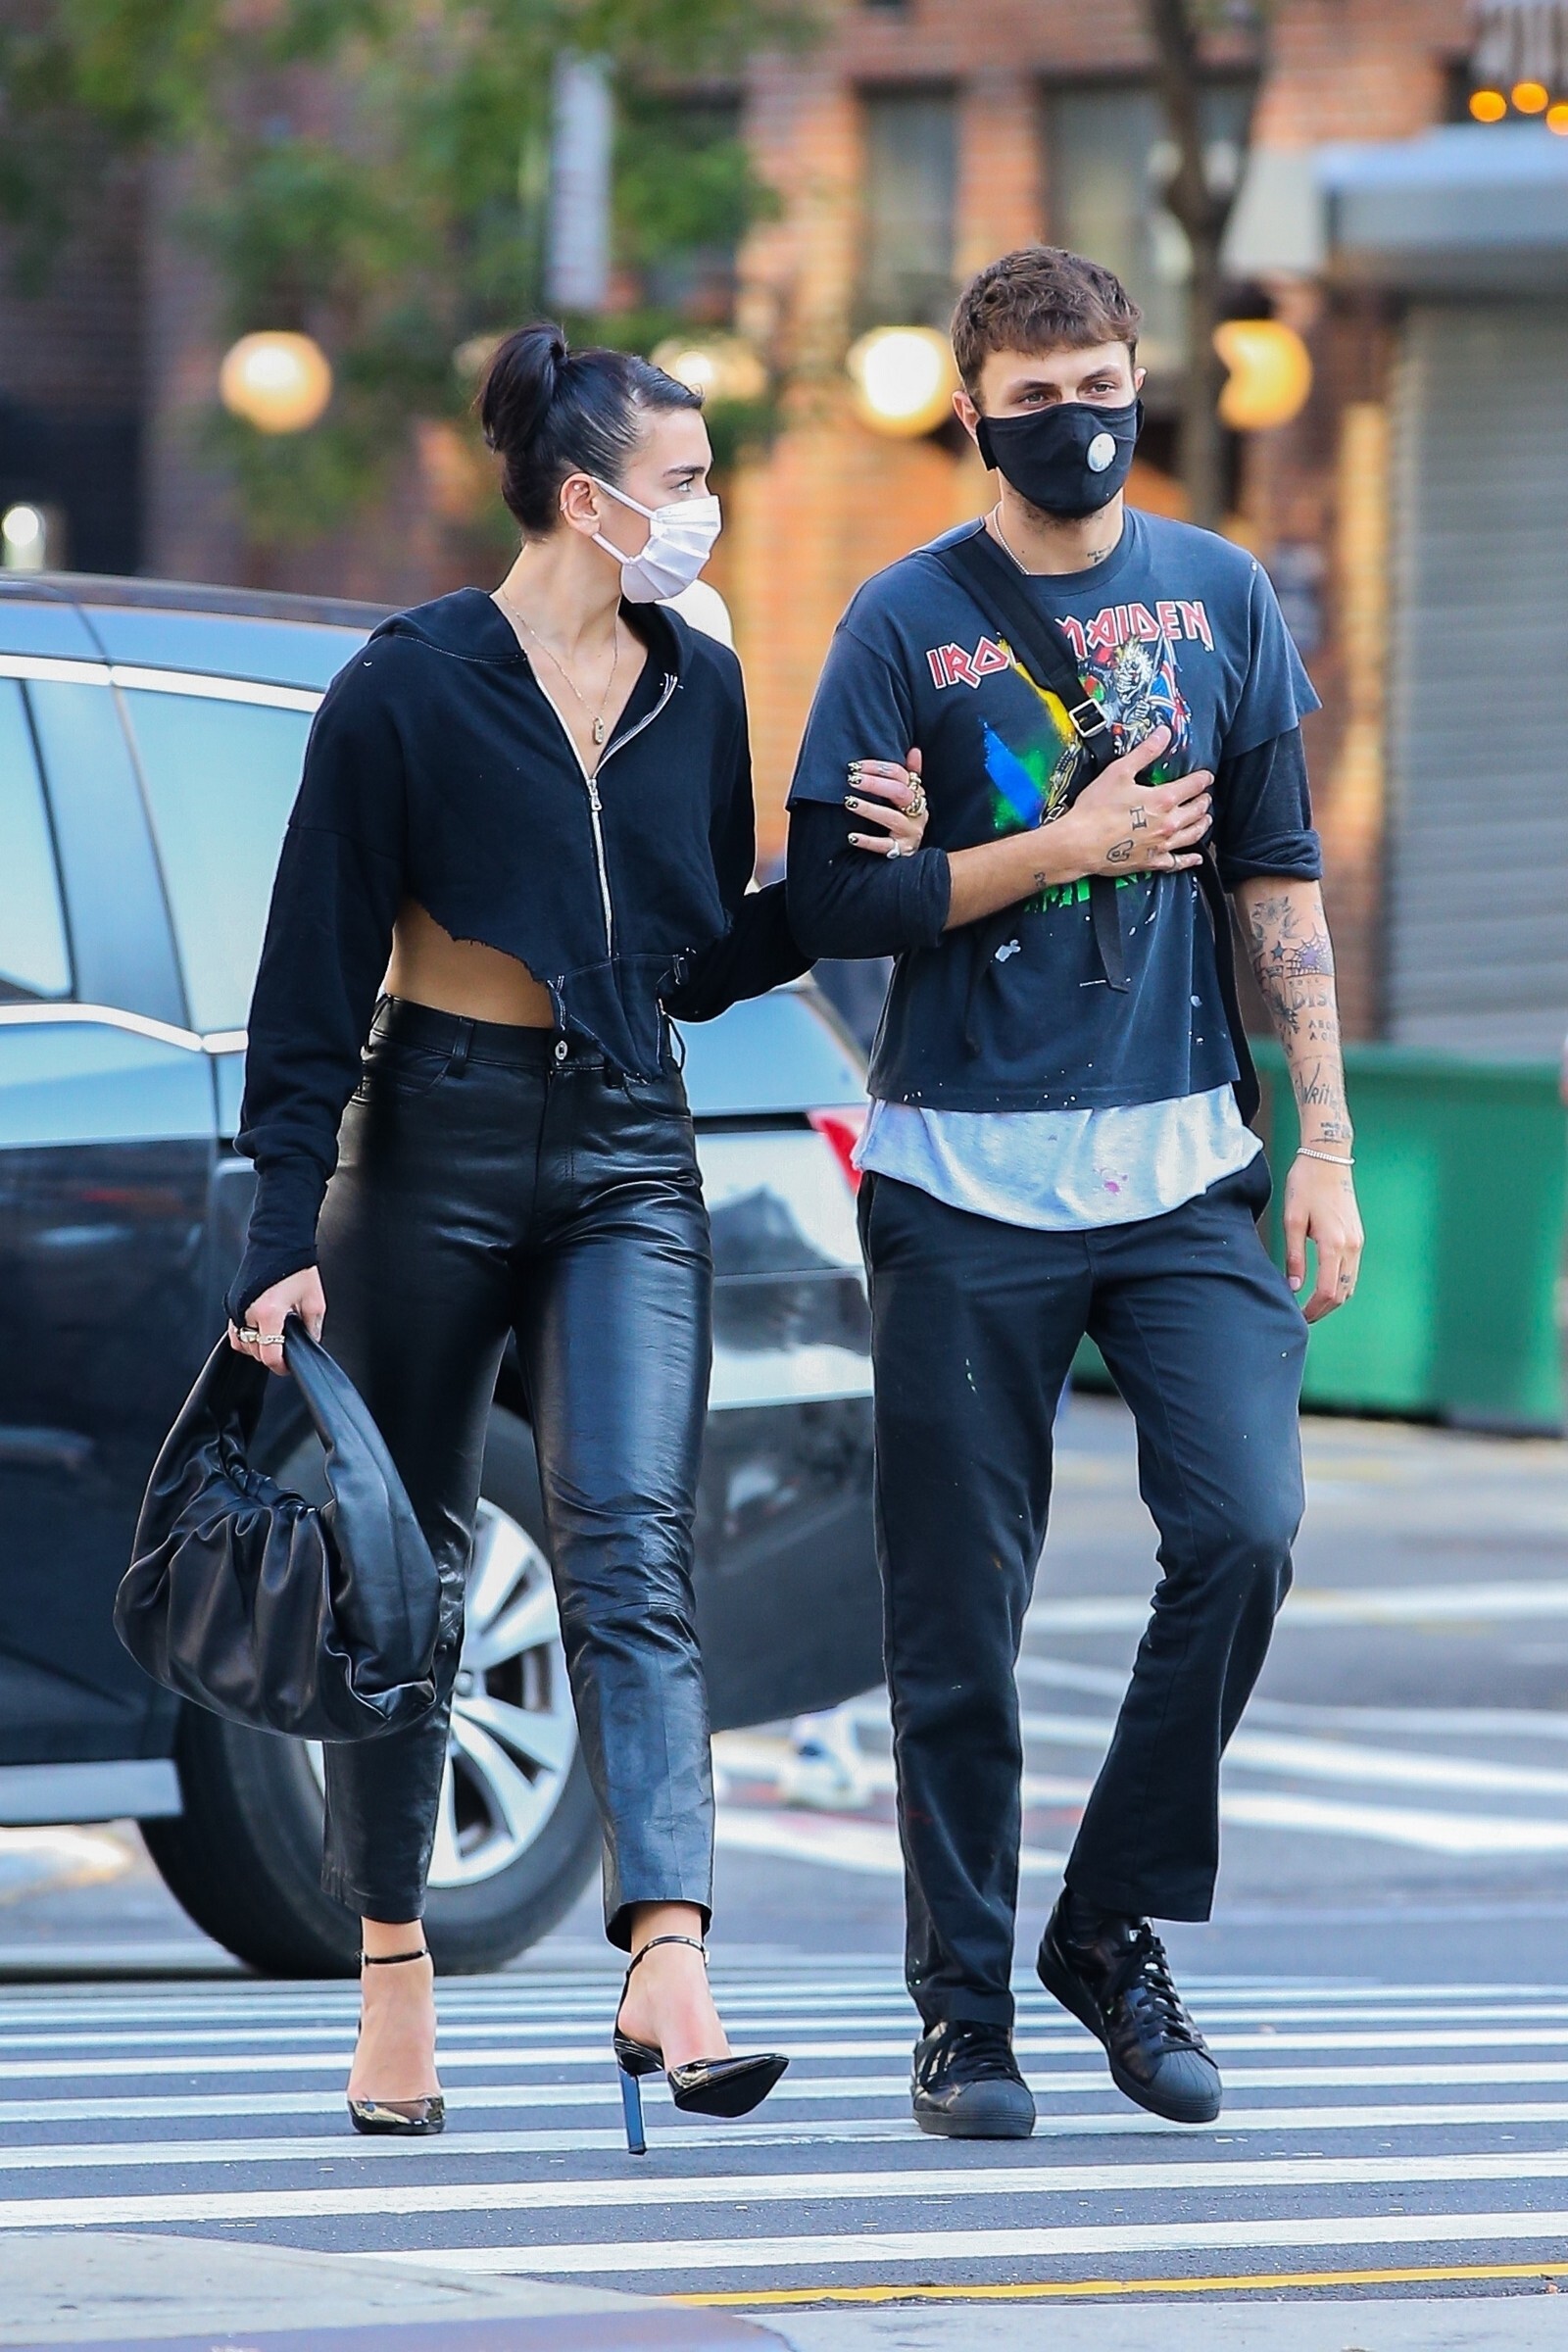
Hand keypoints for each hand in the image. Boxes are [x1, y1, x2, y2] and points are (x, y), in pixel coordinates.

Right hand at [228, 1266, 326, 1376]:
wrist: (278, 1242)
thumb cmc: (297, 1267)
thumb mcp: (314, 1301)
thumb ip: (312, 1328)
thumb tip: (309, 1343)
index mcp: (269, 1312)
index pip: (269, 1355)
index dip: (281, 1366)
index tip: (288, 1366)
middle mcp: (247, 1311)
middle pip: (255, 1351)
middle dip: (271, 1354)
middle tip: (286, 1348)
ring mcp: (236, 1307)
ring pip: (241, 1343)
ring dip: (256, 1346)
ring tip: (274, 1339)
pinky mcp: (232, 1302)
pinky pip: (234, 1330)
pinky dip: (245, 1335)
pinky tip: (261, 1330)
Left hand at [844, 747, 927, 857]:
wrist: (916, 855)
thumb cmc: (907, 819)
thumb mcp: (910, 797)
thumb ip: (910, 774)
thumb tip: (915, 750)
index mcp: (918, 794)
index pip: (900, 775)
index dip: (878, 768)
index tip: (856, 766)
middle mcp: (918, 812)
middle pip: (899, 792)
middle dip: (874, 784)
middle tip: (852, 779)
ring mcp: (911, 832)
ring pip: (892, 818)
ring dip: (869, 809)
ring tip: (849, 802)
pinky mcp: (902, 850)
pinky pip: (884, 846)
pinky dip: (868, 841)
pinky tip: (852, 836)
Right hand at [1057, 726, 1211, 878]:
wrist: (1079, 844)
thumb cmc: (1096, 808)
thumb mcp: (1119, 772)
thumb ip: (1145, 752)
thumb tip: (1164, 733)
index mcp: (1163, 799)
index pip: (1193, 786)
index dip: (1203, 779)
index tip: (1207, 776)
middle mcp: (1168, 823)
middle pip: (1197, 811)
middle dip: (1204, 801)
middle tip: (1205, 796)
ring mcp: (1162, 845)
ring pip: (1193, 835)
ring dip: (1202, 825)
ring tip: (1206, 819)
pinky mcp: (1152, 862)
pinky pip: (1177, 862)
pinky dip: (1189, 860)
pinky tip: (1195, 858)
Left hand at [1283, 1153, 1362, 1322]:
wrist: (1327, 1159)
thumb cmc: (1305, 1185)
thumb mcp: (1292, 1220)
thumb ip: (1294, 1256)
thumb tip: (1294, 1287)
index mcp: (1334, 1244)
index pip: (1328, 1291)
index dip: (1313, 1310)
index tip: (1297, 1316)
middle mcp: (1351, 1246)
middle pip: (1342, 1293)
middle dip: (1323, 1310)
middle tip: (1301, 1317)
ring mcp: (1357, 1242)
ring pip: (1350, 1284)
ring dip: (1333, 1299)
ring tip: (1310, 1305)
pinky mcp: (1357, 1237)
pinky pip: (1352, 1270)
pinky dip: (1340, 1284)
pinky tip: (1322, 1286)